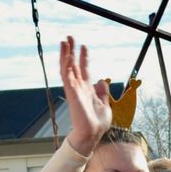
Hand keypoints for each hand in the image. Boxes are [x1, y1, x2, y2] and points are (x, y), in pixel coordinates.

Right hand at [59, 36, 111, 156]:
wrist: (92, 134)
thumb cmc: (98, 124)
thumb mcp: (105, 105)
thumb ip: (103, 92)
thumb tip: (102, 81)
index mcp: (87, 90)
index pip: (84, 70)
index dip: (83, 58)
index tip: (83, 46)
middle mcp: (79, 87)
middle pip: (73, 65)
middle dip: (71, 51)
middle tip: (69, 37)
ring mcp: (74, 89)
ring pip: (67, 67)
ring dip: (66, 54)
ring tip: (65, 41)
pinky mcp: (71, 92)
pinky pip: (66, 75)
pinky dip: (66, 64)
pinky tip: (68, 54)